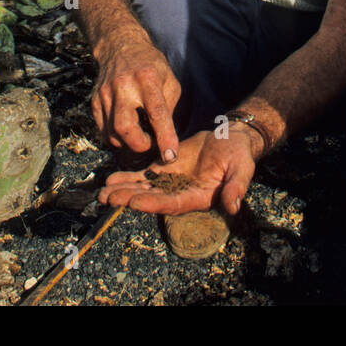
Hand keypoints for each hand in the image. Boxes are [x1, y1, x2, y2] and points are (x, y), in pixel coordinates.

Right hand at [91, 34, 180, 160]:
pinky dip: (116, 138)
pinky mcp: (95, 100)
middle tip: (150, 143)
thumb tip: (165, 137)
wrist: (121, 46)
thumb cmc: (151, 66)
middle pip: (125, 126)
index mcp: (147, 78)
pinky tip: (126, 131)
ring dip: (128, 143)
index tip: (170, 156)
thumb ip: (169, 107)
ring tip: (140, 135)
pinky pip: (103, 130)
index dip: (164, 137)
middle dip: (139, 144)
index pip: (156, 112)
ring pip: (112, 133)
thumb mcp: (169, 79)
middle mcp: (123, 86)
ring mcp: (105, 93)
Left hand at [97, 127, 259, 216]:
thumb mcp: (242, 169)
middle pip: (152, 199)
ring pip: (144, 188)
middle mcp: (181, 194)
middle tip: (108, 198)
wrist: (232, 139)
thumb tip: (233, 206)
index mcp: (198, 197)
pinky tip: (111, 180)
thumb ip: (236, 187)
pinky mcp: (166, 169)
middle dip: (130, 198)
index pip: (172, 204)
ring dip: (124, 191)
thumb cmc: (239, 155)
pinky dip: (128, 178)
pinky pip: (144, 175)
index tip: (134, 202)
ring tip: (102, 192)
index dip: (153, 203)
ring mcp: (171, 182)